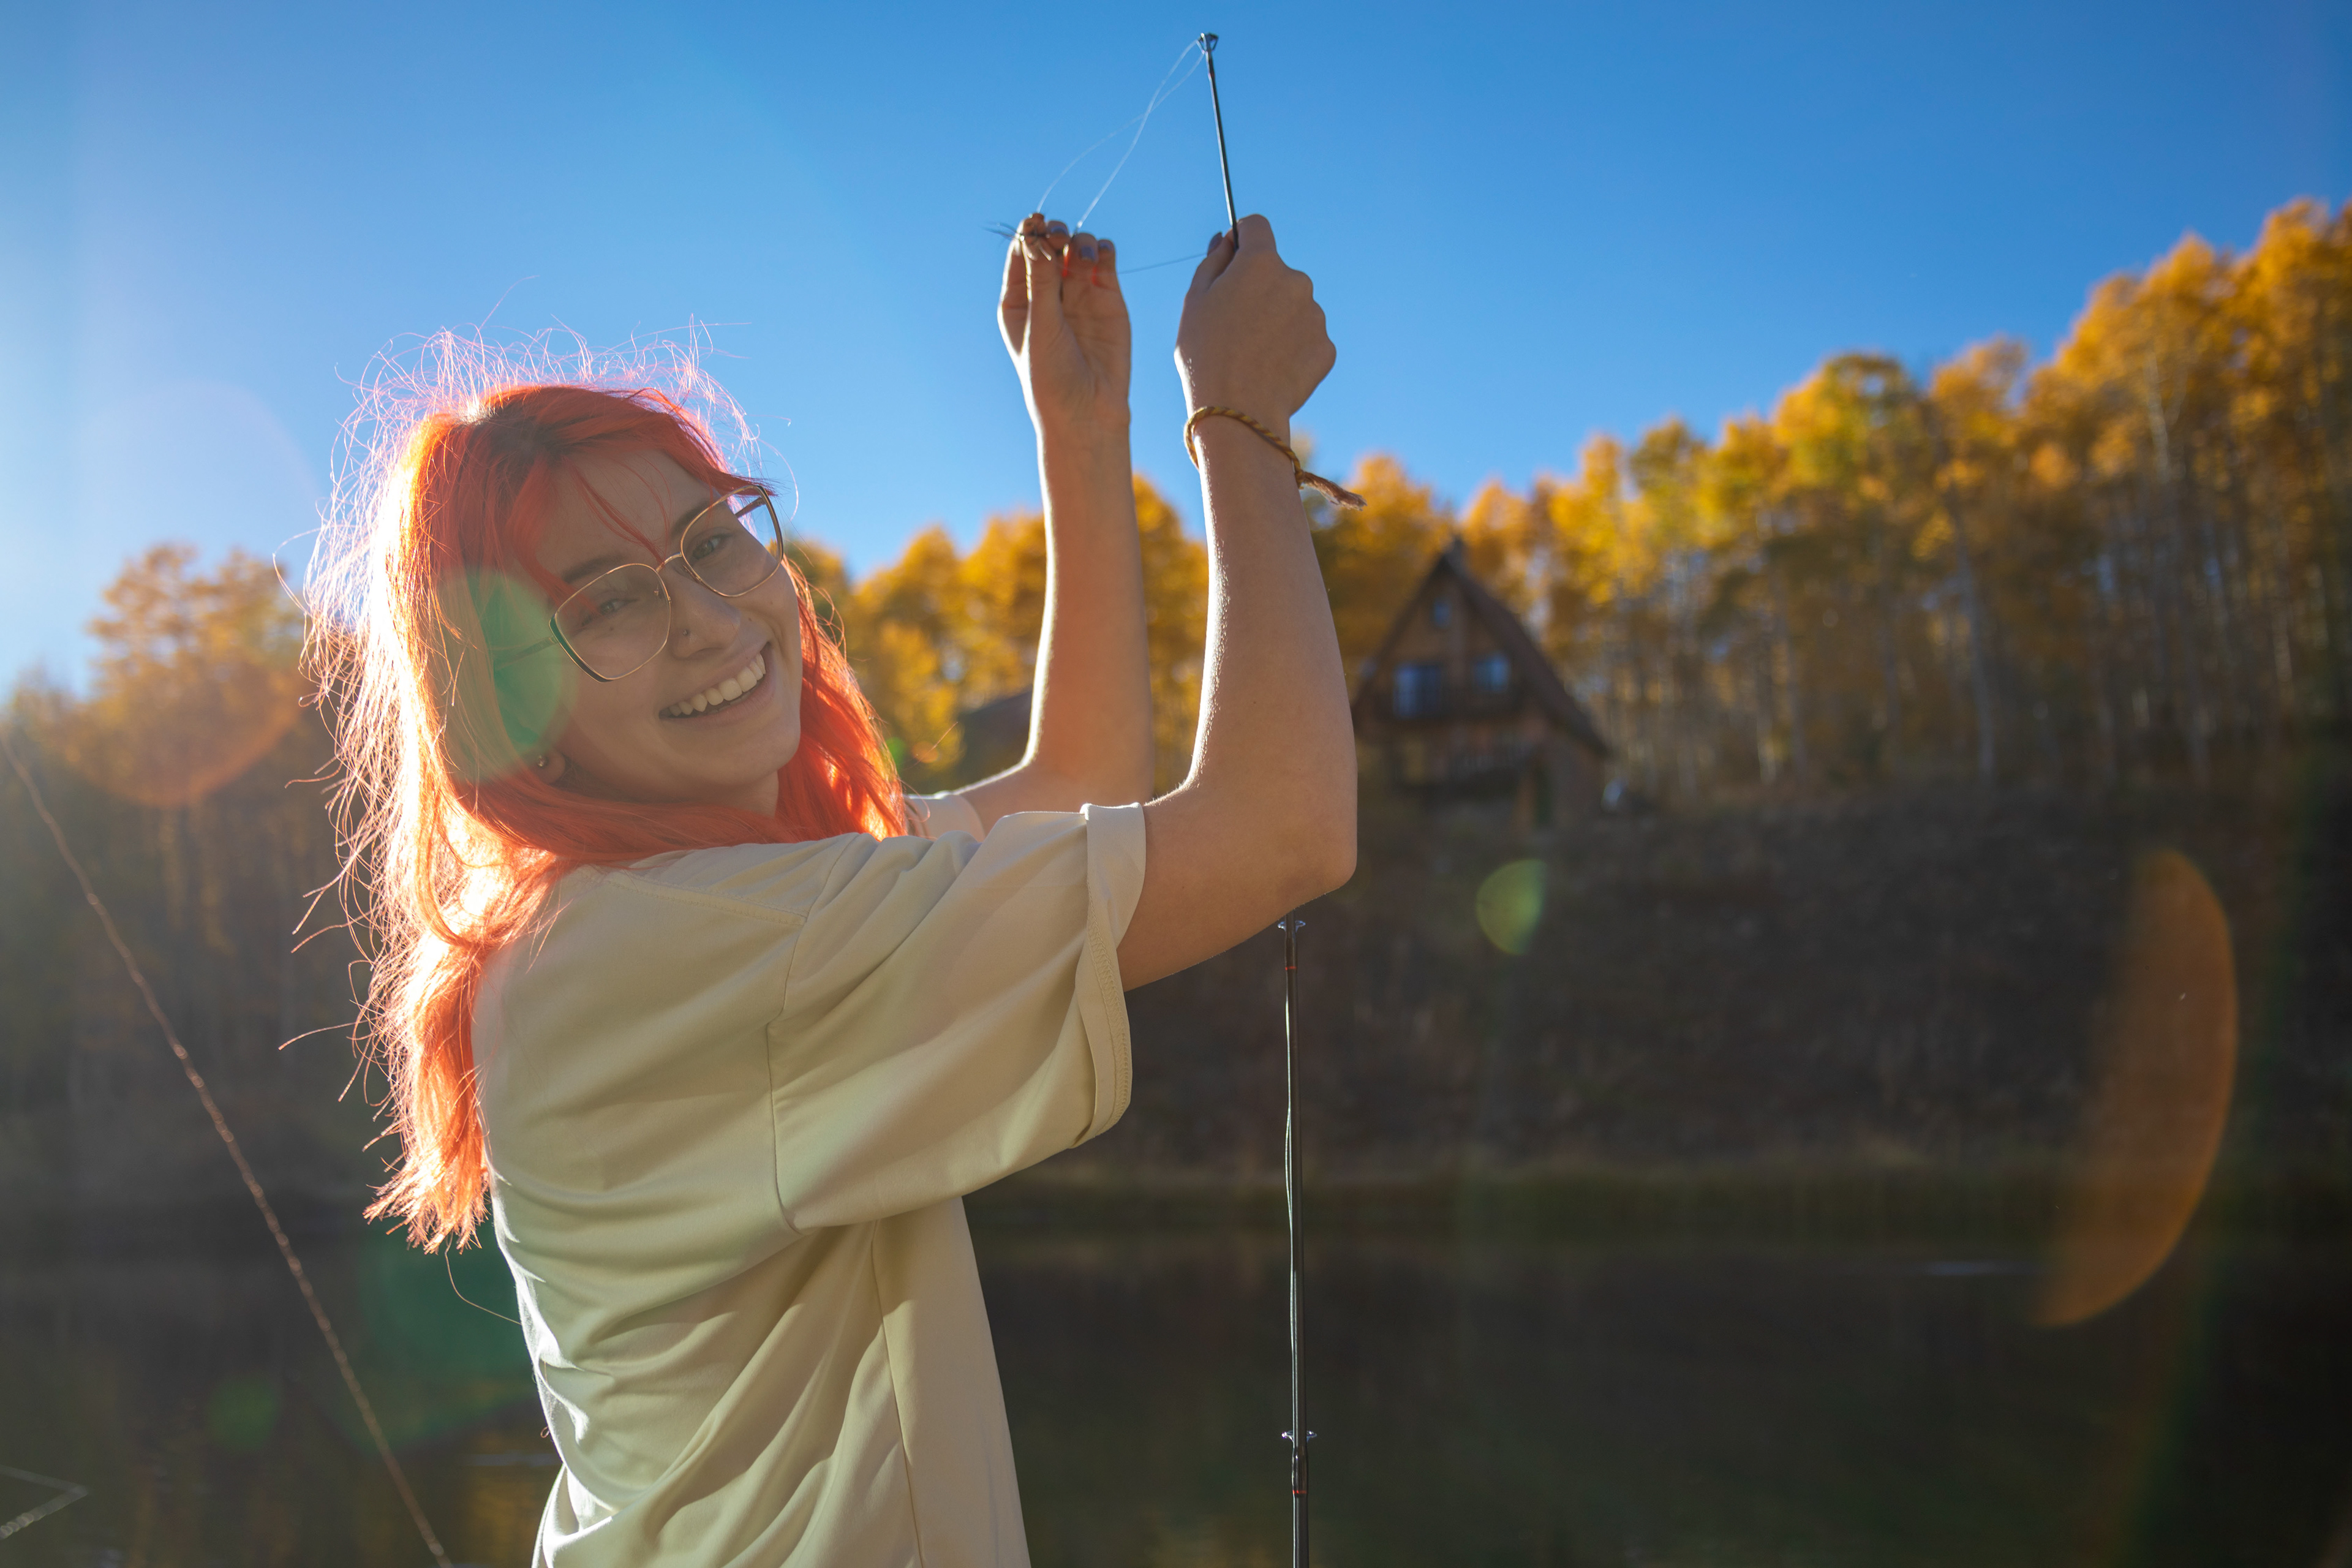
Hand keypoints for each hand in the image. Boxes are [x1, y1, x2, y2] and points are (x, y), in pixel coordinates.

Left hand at [1000, 214, 1131, 438]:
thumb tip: (1036, 238)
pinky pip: (1104, 260)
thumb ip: (1042, 281)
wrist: (1089, 412)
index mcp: (1018, 302)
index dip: (1029, 233)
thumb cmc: (1052, 377)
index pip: (1021, 254)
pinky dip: (1103, 250)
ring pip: (1077, 248)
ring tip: (1081, 256)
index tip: (1036, 223)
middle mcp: (1047, 294)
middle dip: (1054, 235)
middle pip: (1050, 245)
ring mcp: (1078, 294)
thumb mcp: (1041, 327)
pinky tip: (1101, 257)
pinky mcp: (1108, 298)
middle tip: (1059, 241)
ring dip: (1079, 241)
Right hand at [1174, 215, 1334, 440]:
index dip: (1242, 239)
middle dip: (1259, 289)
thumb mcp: (1195, 301)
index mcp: (1260, 262)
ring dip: (1277, 321)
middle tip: (1235, 326)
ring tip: (1253, 354)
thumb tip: (1227, 240)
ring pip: (1293, 307)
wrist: (1238, 412)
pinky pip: (1307, 339)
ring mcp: (1315, 315)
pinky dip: (1292, 349)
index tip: (1233, 256)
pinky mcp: (1326, 347)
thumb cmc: (1206, 355)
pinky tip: (1271, 370)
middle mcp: (1295, 280)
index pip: (1257, 226)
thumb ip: (1214, 261)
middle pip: (1276, 272)